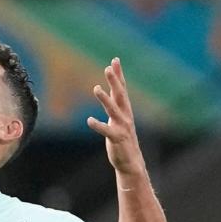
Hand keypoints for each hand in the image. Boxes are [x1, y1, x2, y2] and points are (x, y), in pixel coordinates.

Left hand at [87, 58, 145, 176]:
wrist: (131, 162)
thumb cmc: (122, 138)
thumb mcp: (119, 118)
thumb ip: (114, 103)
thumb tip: (109, 89)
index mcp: (125, 110)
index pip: (122, 89)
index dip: (119, 74)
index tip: (115, 59)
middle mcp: (125, 116)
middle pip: (120, 95)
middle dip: (115, 81)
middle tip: (108, 67)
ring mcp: (122, 127)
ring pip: (113, 110)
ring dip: (105, 99)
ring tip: (96, 88)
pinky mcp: (116, 139)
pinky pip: (106, 131)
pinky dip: (98, 125)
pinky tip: (89, 120)